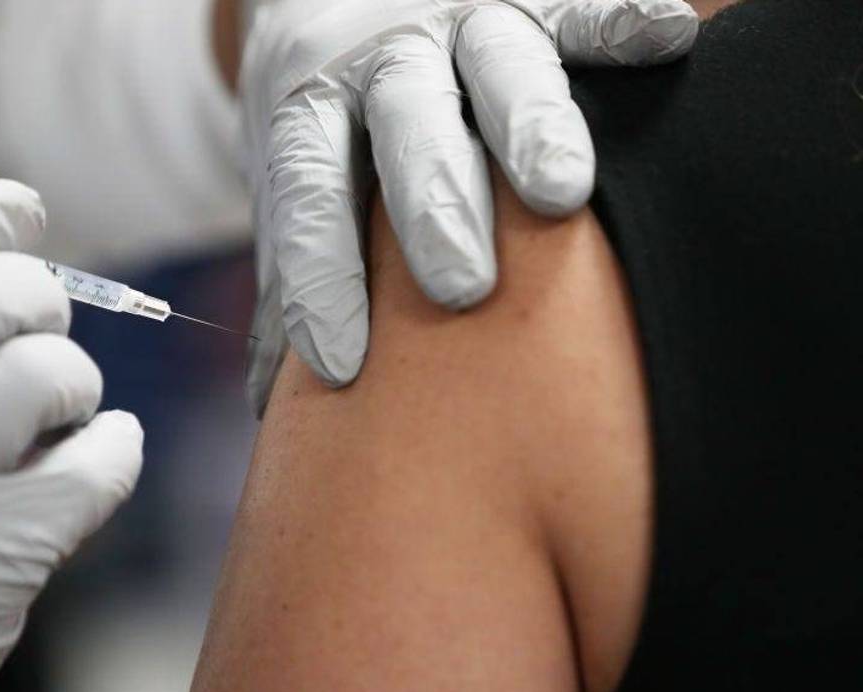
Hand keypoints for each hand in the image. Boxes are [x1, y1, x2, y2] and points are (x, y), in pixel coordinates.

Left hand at [242, 0, 697, 410]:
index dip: (320, 274)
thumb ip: (292, 273)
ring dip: (530, 125)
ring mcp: (460, 20)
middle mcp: (383, 61)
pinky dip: (618, 22)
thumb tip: (270, 404)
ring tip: (560, 194)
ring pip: (498, 64)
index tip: (339, 363)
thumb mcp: (293, 176)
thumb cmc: (330, 119)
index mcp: (311, 107)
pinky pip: (578, 6)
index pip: (308, 193)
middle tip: (459, 289)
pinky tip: (668, 44)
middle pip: (406, 129)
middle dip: (434, 207)